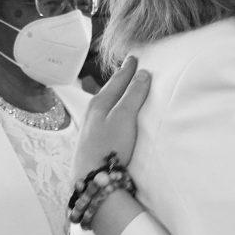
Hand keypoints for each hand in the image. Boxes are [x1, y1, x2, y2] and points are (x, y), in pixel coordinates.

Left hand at [72, 57, 151, 178]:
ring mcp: (92, 126)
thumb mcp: (124, 117)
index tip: (135, 56)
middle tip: (129, 66)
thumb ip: (133, 95)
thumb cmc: (108, 146)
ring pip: (106, 102)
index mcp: (100, 102)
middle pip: (110, 89)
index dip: (128, 68)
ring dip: (116, 92)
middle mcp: (93, 111)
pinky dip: (113, 107)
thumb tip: (143, 73)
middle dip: (121, 77)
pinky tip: (114, 113)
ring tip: (123, 86)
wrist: (91, 178)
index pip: (118, 80)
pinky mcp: (94, 140)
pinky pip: (105, 115)